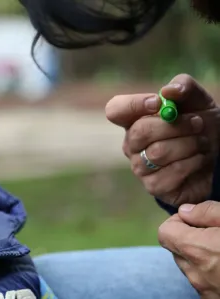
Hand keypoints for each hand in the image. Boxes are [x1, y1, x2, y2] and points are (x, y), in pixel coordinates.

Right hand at [106, 74, 219, 205]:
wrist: (219, 155)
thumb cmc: (201, 126)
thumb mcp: (197, 100)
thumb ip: (183, 87)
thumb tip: (167, 92)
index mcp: (134, 120)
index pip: (115, 110)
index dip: (133, 105)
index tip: (157, 103)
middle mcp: (132, 144)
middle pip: (139, 131)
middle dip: (175, 126)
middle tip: (198, 123)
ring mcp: (140, 167)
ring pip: (158, 153)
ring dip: (189, 144)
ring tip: (202, 143)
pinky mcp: (154, 186)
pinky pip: (171, 172)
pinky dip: (192, 163)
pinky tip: (199, 160)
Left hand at [158, 201, 219, 297]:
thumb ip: (206, 211)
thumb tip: (184, 211)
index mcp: (197, 250)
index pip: (164, 232)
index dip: (178, 222)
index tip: (198, 221)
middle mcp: (195, 273)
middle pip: (175, 249)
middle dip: (189, 239)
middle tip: (213, 234)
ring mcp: (205, 291)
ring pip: (189, 267)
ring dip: (200, 257)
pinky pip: (202, 282)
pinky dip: (210, 273)